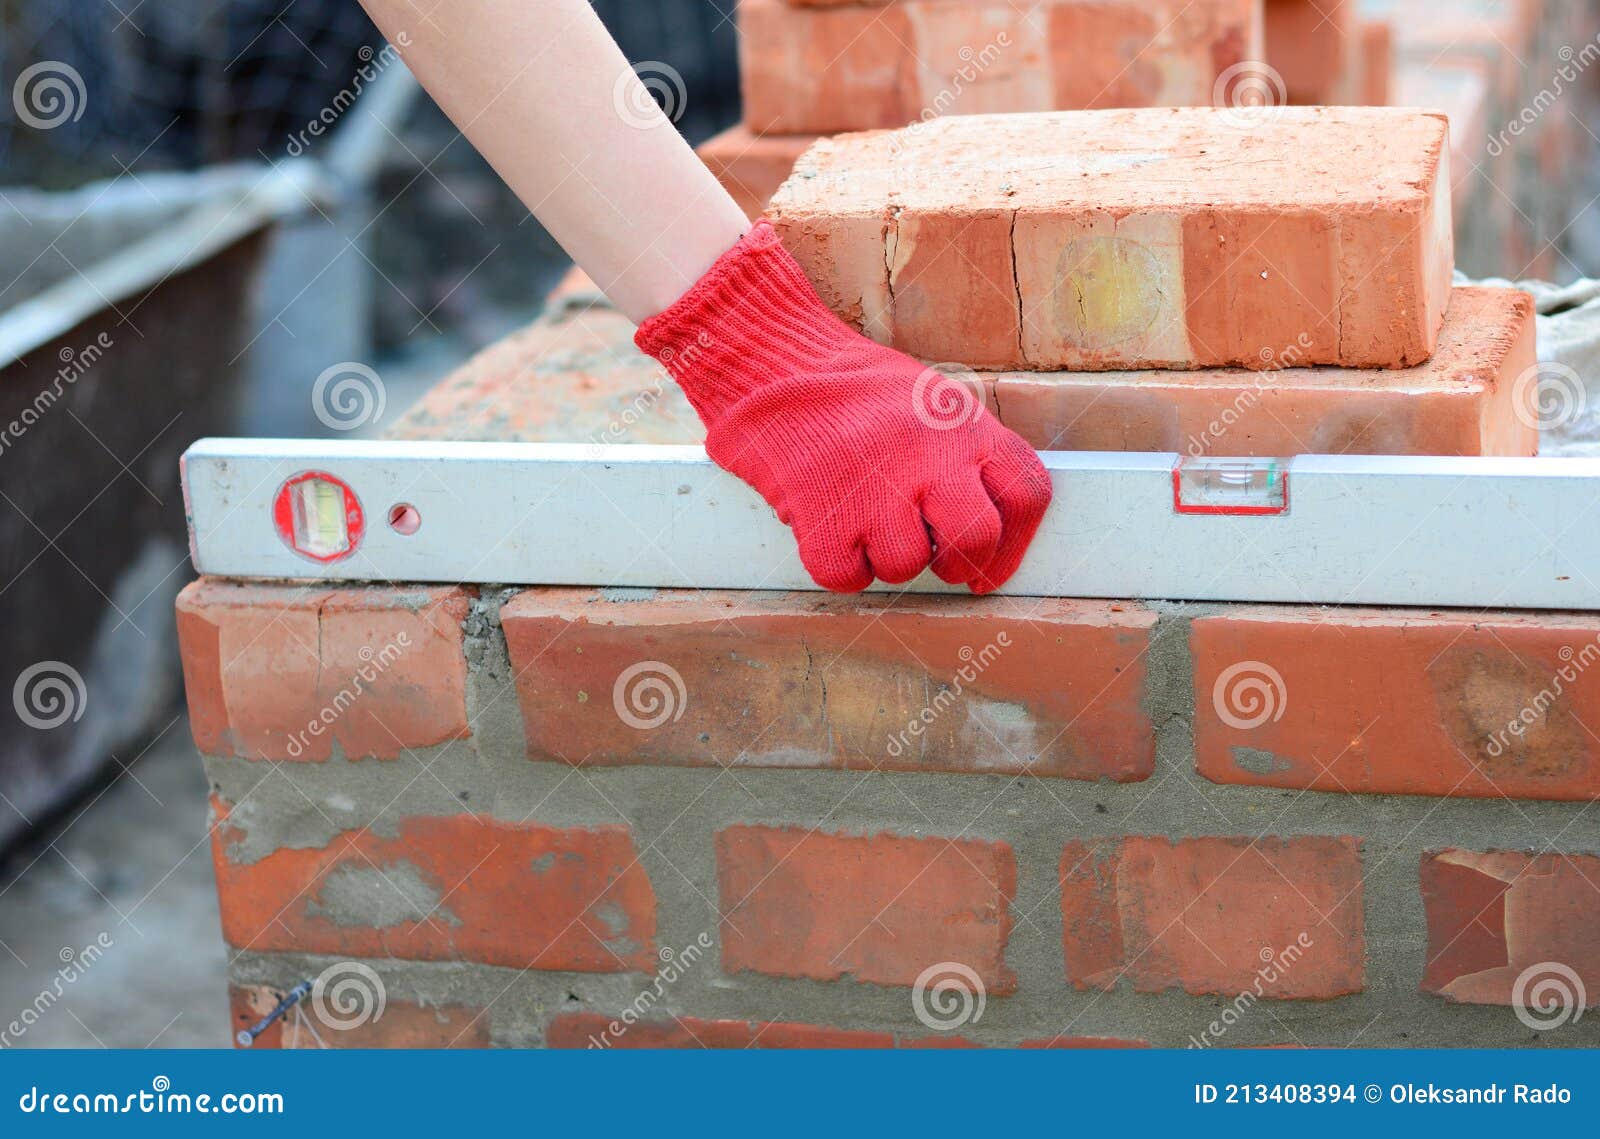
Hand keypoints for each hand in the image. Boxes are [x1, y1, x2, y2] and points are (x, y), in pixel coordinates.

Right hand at [635, 222, 1050, 592]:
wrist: (772, 362)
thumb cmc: (851, 391)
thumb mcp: (929, 401)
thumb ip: (962, 455)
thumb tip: (983, 528)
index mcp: (964, 426)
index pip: (1026, 494)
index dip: (1014, 546)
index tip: (990, 571)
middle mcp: (931, 456)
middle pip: (976, 539)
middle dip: (957, 563)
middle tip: (932, 557)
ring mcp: (879, 486)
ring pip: (906, 565)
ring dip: (883, 558)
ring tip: (860, 519)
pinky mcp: (827, 513)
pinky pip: (847, 576)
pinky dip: (837, 566)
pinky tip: (827, 529)